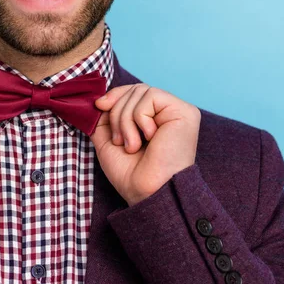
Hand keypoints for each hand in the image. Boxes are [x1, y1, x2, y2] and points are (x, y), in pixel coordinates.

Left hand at [90, 84, 200, 205]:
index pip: (133, 92)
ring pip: (141, 92)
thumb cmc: (131, 174)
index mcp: (154, 118)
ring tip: (131, 145)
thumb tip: (98, 99)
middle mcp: (168, 112)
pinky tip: (147, 139)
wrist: (146, 193)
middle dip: (117, 113)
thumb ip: (103, 118)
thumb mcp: (109, 140)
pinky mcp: (185, 112)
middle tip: (119, 141)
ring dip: (126, 120)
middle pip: (134, 89)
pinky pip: (151, 97)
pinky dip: (139, 119)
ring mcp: (178, 111)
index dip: (114, 96)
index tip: (99, 106)